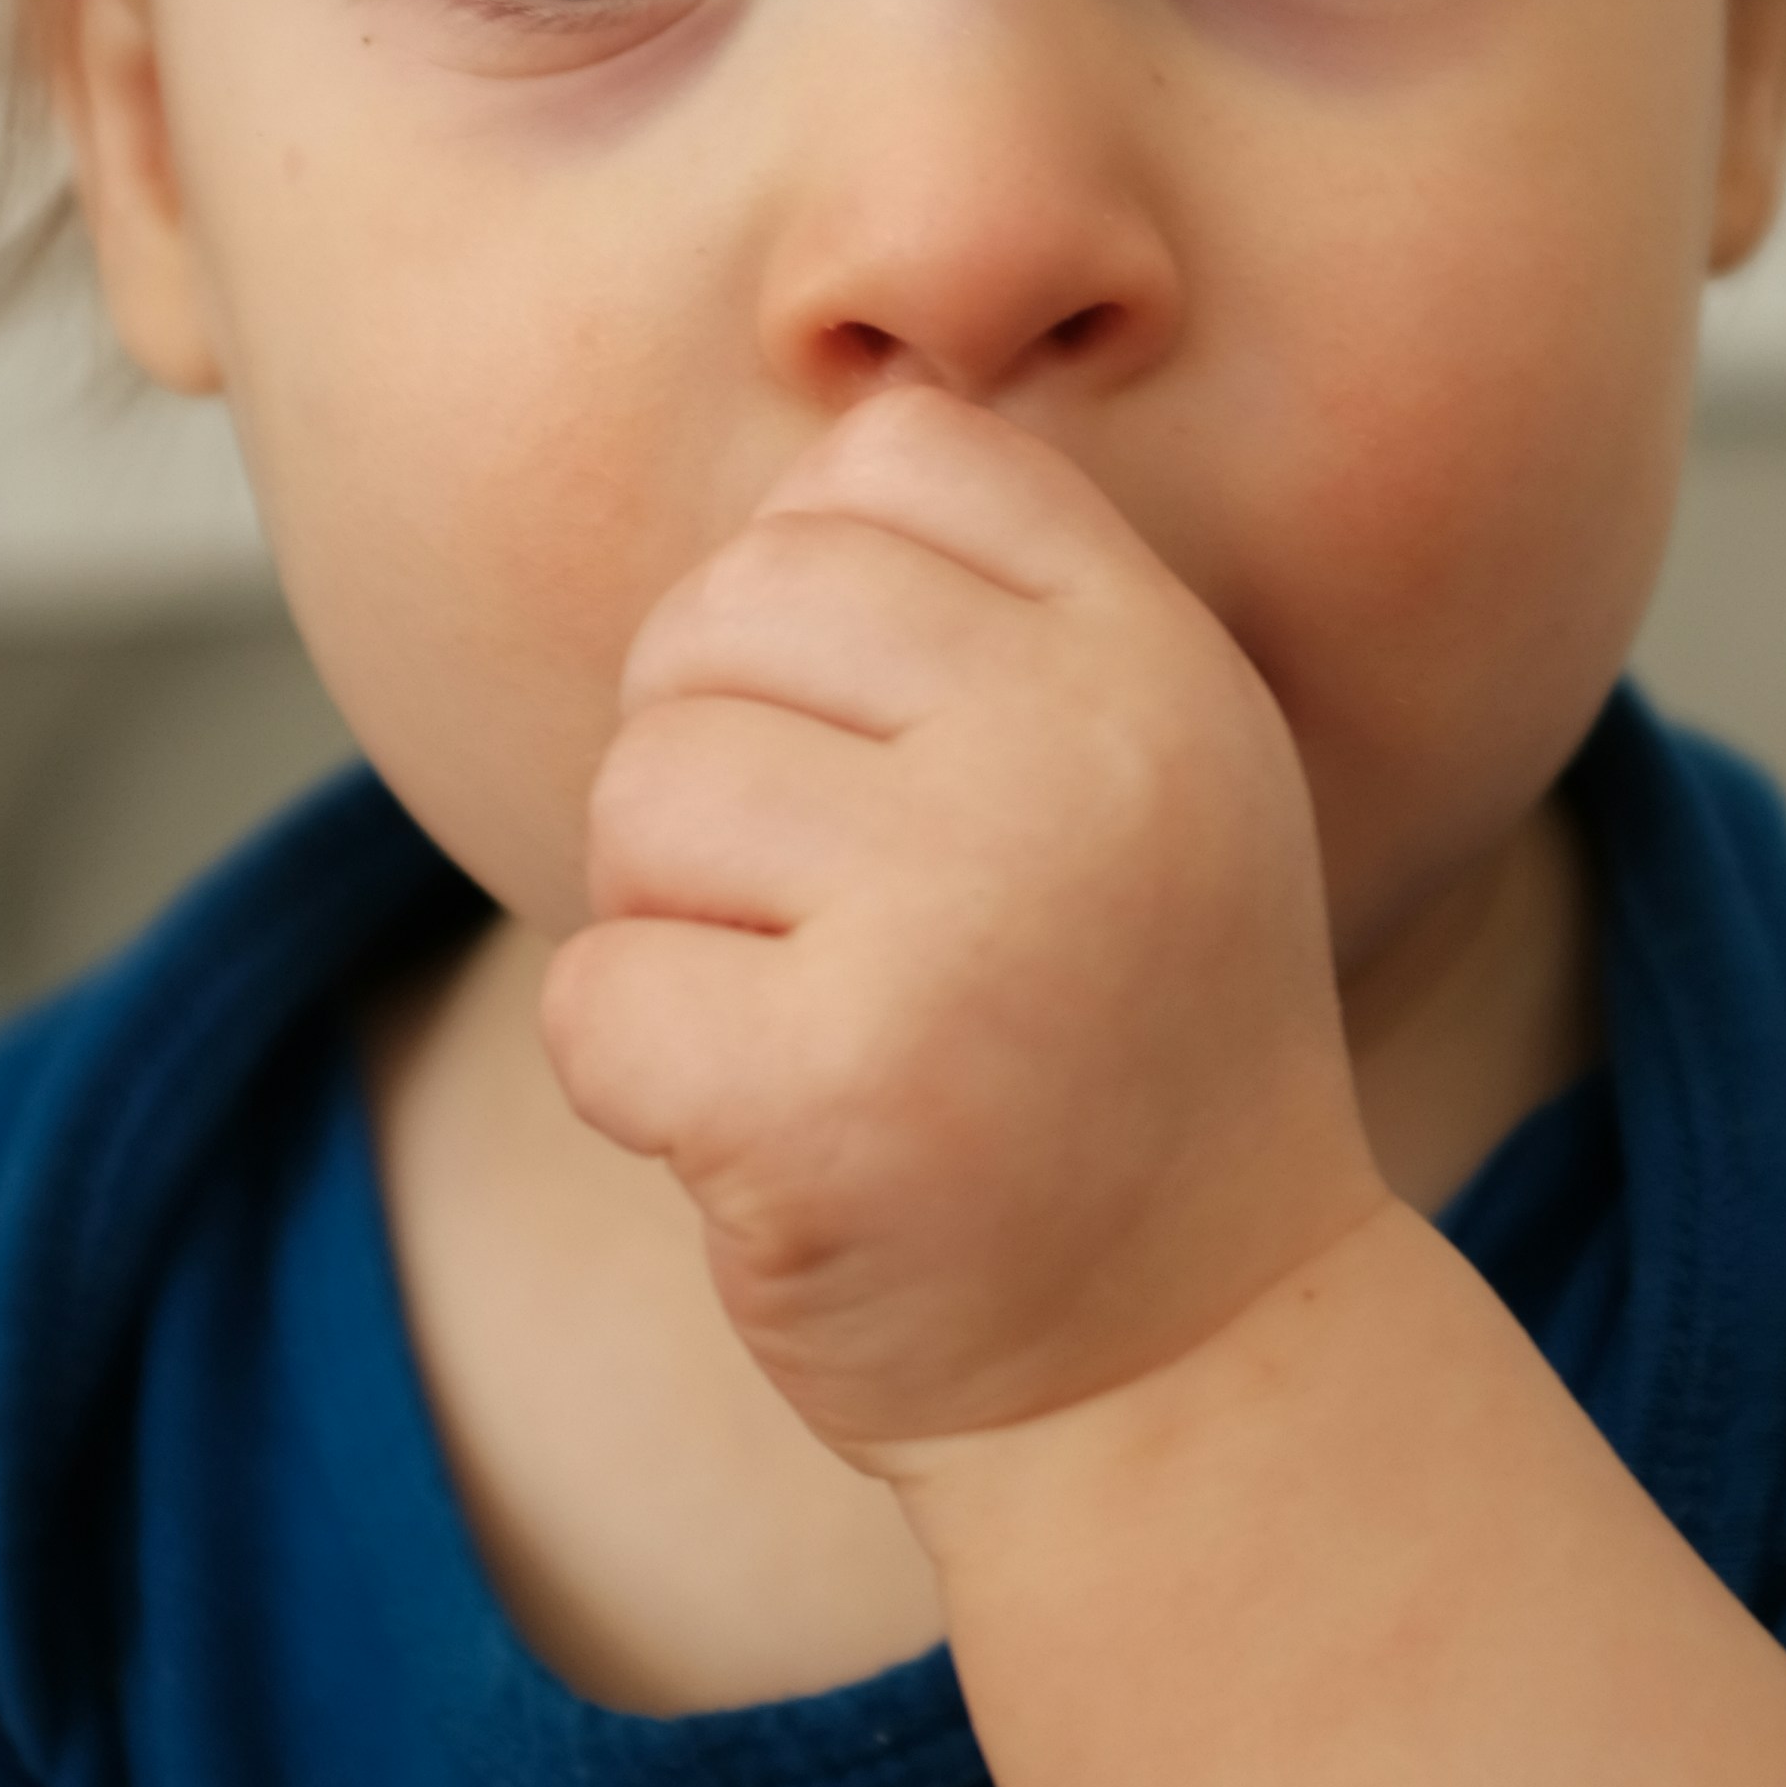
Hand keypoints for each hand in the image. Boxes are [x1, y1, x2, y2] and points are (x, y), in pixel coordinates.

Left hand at [540, 384, 1388, 1469]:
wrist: (1190, 1361)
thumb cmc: (1115, 1048)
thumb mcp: (1148, 774)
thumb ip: (1008, 606)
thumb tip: (825, 425)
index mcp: (1156, 664)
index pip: (888, 463)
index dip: (814, 596)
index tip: (881, 751)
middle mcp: (1079, 764)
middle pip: (724, 616)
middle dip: (717, 764)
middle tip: (829, 920)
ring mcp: (959, 927)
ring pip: (641, 798)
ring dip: (674, 926)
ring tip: (816, 1025)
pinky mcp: (829, 1096)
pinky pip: (595, 995)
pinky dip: (638, 1078)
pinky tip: (772, 1135)